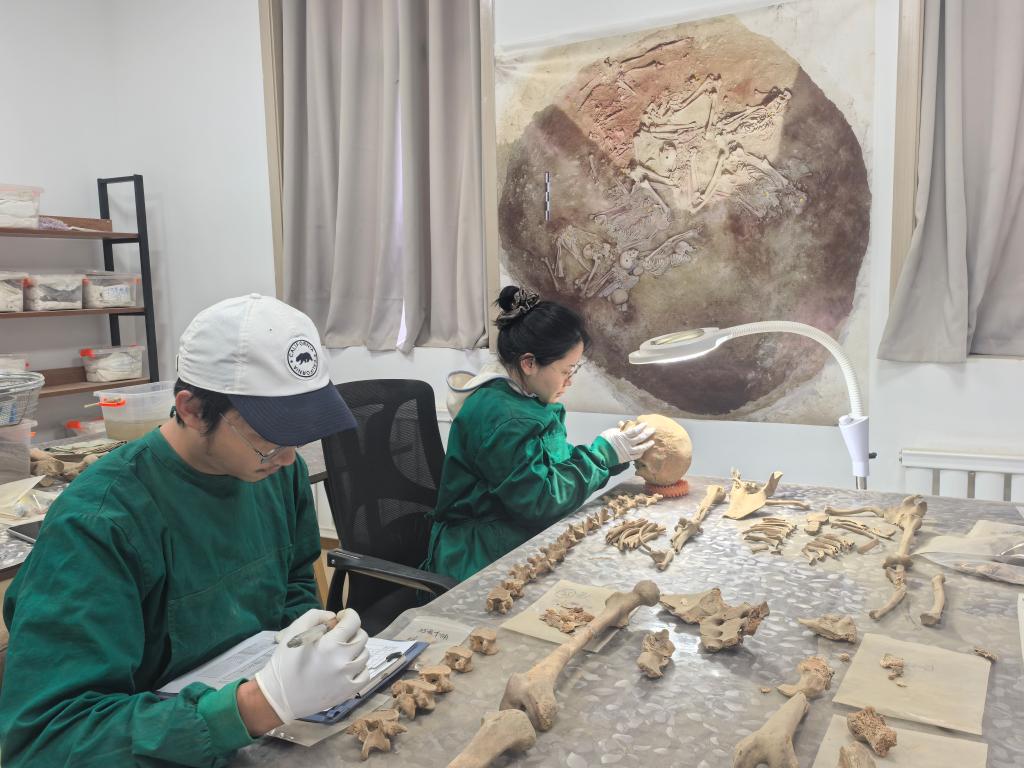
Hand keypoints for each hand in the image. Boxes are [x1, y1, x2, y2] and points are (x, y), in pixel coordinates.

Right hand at [255, 608, 369, 721]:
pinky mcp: (348, 692)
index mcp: (329, 645)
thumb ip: (315, 616)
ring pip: (365, 655)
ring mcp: (347, 678)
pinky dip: (359, 668)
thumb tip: (333, 617)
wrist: (278, 697)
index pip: (353, 621)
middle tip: (339, 636)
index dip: (348, 615)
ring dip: (356, 649)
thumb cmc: (284, 663)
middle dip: (352, 631)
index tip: (341, 617)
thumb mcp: (294, 631)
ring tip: (341, 652)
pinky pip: (365, 674)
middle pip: (362, 637)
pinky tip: (347, 667)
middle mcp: (343, 661)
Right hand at [599, 421, 654, 463]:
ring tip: (652, 442)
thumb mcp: (610, 432)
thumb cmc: (603, 441)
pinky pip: (636, 456)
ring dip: (647, 445)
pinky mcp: (627, 458)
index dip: (641, 427)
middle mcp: (627, 444)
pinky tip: (643, 451)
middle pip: (640, 438)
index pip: (635, 430)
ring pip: (641, 448)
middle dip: (647, 433)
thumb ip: (618, 429)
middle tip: (653, 430)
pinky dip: (640, 453)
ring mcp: (628, 452)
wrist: (600, 454)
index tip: (646, 424)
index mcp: (623, 436)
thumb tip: (622, 425)